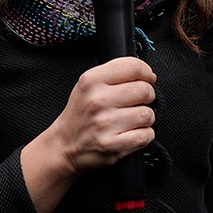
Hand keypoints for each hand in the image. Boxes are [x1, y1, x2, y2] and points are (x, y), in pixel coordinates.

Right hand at [21, 57, 155, 212]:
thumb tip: (144, 72)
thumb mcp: (87, 84)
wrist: (64, 145)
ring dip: (145, 117)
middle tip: (138, 101)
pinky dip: (144, 134)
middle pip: (144, 90)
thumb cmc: (80, 114)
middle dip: (147, 95)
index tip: (148, 78)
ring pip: (147, 114)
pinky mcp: (113, 145)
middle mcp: (98, 100)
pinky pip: (146, 135)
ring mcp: (106, 124)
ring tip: (132, 119)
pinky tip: (132, 132)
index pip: (132, 67)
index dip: (146, 72)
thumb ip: (113, 73)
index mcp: (92, 81)